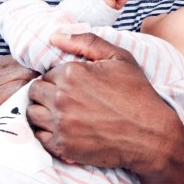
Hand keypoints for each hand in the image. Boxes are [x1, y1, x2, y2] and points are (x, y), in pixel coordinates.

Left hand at [25, 32, 183, 172]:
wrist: (151, 135)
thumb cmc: (137, 95)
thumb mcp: (120, 58)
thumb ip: (86, 42)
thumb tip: (55, 37)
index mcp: (72, 73)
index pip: (46, 73)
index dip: (58, 79)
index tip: (73, 87)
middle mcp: (61, 98)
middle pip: (34, 92)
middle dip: (46, 93)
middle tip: (66, 100)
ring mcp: (61, 124)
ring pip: (32, 114)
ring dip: (43, 112)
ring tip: (62, 114)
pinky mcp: (62, 147)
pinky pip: (39, 137)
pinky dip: (47, 133)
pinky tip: (64, 130)